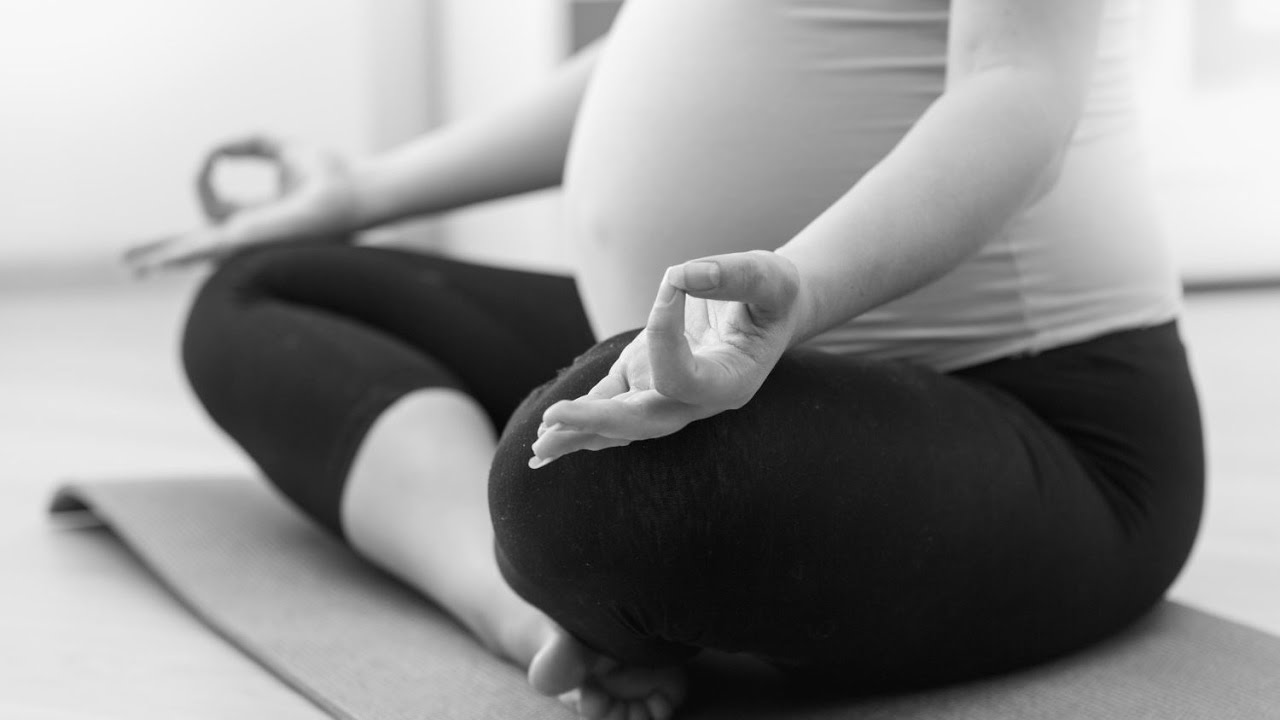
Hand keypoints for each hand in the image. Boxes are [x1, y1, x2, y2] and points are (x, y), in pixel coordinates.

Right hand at [123, 135, 356, 275]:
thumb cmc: (330, 173)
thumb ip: (249, 144)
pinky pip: (205, 250)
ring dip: (161, 260)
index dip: (206, 179)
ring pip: (195, 254)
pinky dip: (177, 256)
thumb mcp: (281, 148)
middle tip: (132, 262)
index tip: (212, 160)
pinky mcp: (248, 240)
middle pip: (197, 245)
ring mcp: (247, 241)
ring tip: (131, 268)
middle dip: (164, 251)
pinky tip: (154, 265)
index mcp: (257, 216)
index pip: (215, 205)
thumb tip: (215, 153)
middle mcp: (250, 235)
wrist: (353, 191)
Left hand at [530, 250, 803, 466]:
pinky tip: (541, 450)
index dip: (665, 334)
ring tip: (537, 450)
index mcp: (728, 384)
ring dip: (577, 435)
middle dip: (597, 420)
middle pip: (642, 422)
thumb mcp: (769, 277)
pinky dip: (575, 427)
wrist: (767, 313)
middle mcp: (694, 403)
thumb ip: (734, 275)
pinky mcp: (641, 383)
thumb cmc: (772, 295)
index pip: (681, 377)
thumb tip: (682, 274)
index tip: (673, 282)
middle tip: (554, 418)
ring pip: (618, 427)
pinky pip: (606, 410)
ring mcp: (665, 398)